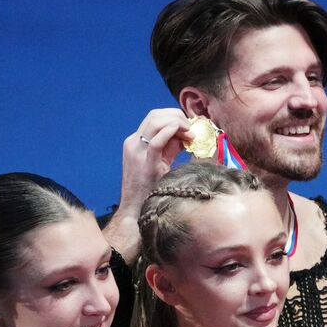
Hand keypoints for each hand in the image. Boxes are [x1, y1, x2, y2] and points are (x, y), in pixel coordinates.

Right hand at [105, 108, 193, 258]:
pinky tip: (185, 135)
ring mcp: (136, 151)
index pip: (154, 117)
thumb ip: (170, 147)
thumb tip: (187, 136)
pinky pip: (157, 140)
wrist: (135, 211)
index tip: (189, 127)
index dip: (174, 117)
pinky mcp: (144, 162)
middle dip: (177, 116)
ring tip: (191, 134)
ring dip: (177, 122)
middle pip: (155, 115)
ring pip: (155, 122)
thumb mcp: (160, 163)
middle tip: (192, 129)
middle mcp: (133, 143)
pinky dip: (172, 131)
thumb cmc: (149, 190)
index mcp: (135, 142)